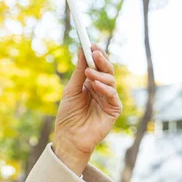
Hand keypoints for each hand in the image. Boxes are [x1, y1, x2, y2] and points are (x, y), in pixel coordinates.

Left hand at [53, 44, 122, 174]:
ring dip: (100, 74)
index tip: (91, 44)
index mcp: (90, 83)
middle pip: (106, 70)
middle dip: (101, 60)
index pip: (97, 65)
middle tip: (95, 52)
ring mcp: (108, 99)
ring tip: (88, 72)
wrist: (69, 137)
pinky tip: (95, 85)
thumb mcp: (71, 90)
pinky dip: (104, 88)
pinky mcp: (114, 109)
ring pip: (110, 80)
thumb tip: (82, 49)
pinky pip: (112, 95)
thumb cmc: (67, 116)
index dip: (96, 55)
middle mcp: (101, 89)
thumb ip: (78, 71)